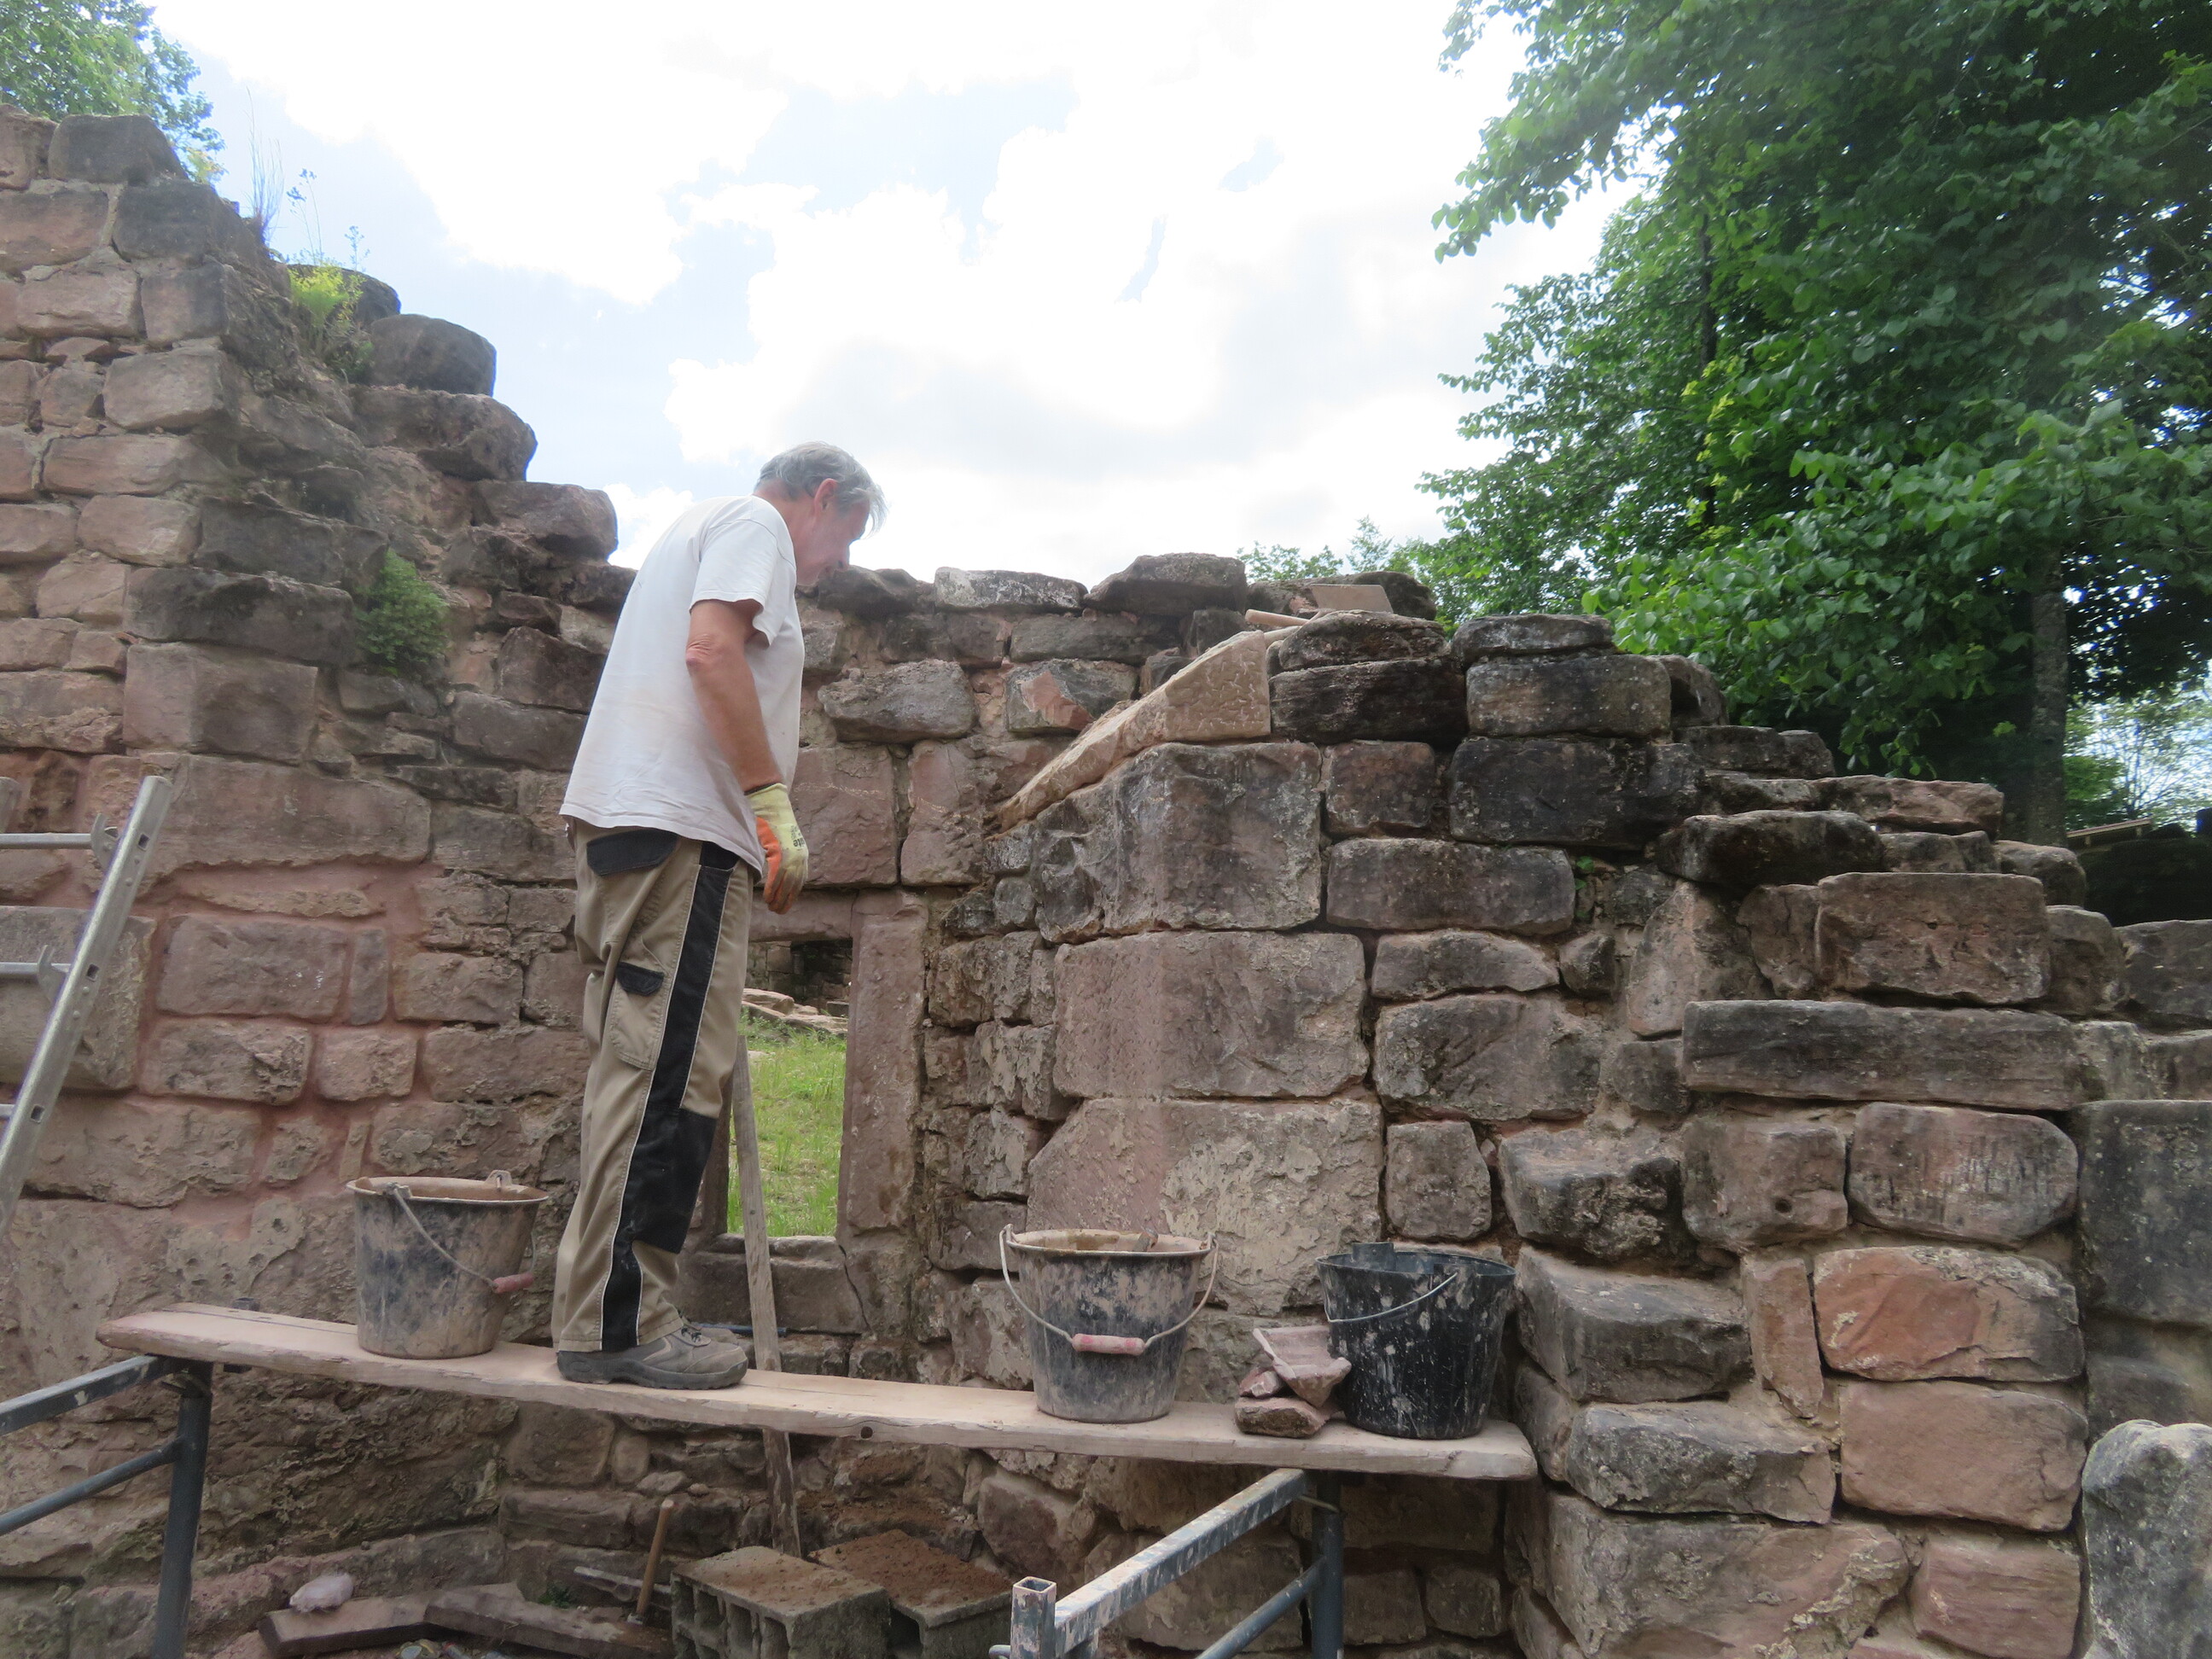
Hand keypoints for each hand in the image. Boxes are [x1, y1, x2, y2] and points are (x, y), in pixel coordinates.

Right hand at [745, 782, 807, 912]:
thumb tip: (776, 868)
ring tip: (771, 908)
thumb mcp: (782, 842)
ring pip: (786, 883)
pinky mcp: (779, 853)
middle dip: (787, 899)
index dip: (794, 893)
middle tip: (778, 911)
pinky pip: (776, 876)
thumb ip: (782, 855)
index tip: (788, 903)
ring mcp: (790, 855)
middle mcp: (800, 856)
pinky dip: (771, 889)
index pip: (801, 879)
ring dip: (778, 898)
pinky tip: (767, 898)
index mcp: (802, 854)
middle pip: (794, 884)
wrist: (771, 806)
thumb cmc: (774, 822)